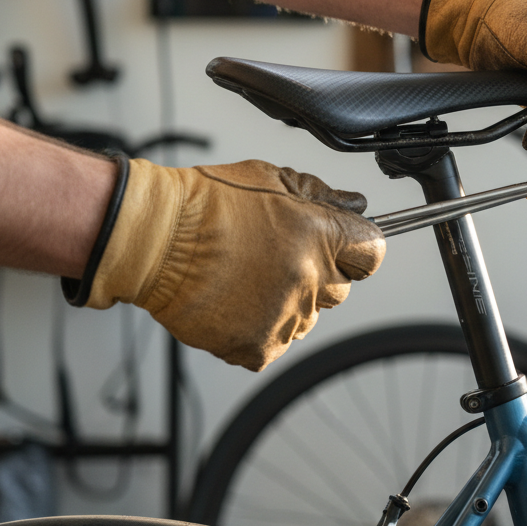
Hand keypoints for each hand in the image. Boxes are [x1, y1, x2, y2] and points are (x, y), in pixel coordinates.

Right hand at [73, 159, 384, 370]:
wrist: (154, 239)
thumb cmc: (206, 204)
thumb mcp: (272, 178)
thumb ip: (321, 195)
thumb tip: (355, 205)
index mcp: (321, 237)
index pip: (372, 253)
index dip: (355, 247)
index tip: (341, 246)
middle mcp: (310, 280)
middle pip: (340, 288)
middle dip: (318, 273)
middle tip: (277, 256)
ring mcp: (286, 317)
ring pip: (308, 317)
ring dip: (288, 301)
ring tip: (247, 277)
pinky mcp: (258, 346)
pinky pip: (275, 342)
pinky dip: (259, 328)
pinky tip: (234, 301)